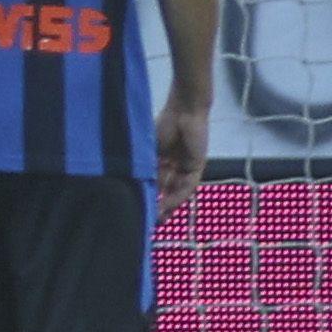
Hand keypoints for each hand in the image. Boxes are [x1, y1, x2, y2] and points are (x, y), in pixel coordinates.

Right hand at [153, 94, 207, 223]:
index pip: (157, 183)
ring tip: (159, 218)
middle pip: (168, 190)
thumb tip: (135, 186)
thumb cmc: (164, 124)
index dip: (150, 196)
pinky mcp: (197, 166)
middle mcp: (175, 165)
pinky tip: (168, 205)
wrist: (183, 110)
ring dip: (169, 206)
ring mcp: (186, 167)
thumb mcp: (150, 151)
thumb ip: (147, 168)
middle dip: (160, 206)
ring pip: (178, 191)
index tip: (141, 209)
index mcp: (162, 159)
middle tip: (151, 221)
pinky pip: (188, 186)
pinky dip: (178, 197)